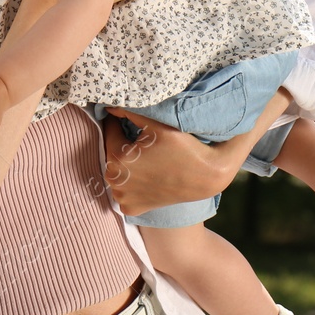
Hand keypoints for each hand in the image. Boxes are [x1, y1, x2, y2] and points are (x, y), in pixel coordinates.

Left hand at [100, 107, 233, 214]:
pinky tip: (146, 175)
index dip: (119, 121)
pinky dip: (131, 183)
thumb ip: (129, 112)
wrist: (205, 176)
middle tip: (141, 139)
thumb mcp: (156, 125)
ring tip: (145, 157)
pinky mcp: (131, 208)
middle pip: (112, 152)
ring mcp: (122, 198)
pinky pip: (124, 190)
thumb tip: (109, 106)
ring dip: (125, 163)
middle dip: (122, 143)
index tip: (129, 117)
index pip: (110, 130)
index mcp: (117, 158)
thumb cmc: (181, 147)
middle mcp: (115, 181)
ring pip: (117, 171)